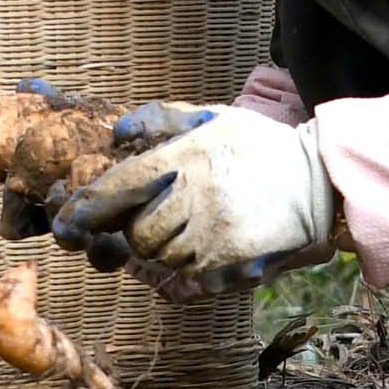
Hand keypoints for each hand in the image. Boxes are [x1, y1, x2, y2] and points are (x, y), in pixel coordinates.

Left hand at [68, 103, 330, 285]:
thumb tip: (119, 131)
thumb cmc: (260, 147)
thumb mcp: (214, 117)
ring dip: (165, 250)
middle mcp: (196, 192)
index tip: (68, 224)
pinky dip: (191, 264)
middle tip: (157, 222)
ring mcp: (214, 227)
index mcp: (186, 154)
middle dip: (139, 234)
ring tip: (190, 230)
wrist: (319, 180)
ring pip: (162, 257)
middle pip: (138, 234)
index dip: (87, 209)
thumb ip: (164, 119)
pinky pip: (191, 271)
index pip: (120, 186)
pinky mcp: (232, 255)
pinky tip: (210, 244)